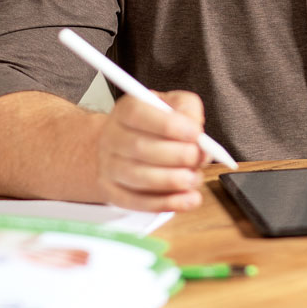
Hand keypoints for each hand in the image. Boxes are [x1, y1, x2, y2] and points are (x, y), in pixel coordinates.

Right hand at [96, 90, 208, 210]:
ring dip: (173, 181)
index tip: (196, 134)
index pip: (138, 114)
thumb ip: (189, 112)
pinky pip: (137, 202)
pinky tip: (187, 199)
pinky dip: (166, 203)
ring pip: (138, 178)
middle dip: (176, 156)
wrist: (124, 142)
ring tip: (195, 178)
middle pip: (139, 148)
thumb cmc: (157, 122)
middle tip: (198, 158)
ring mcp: (108, 166)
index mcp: (126, 109)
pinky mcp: (112, 191)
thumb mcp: (176, 104)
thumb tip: (198, 138)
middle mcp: (112, 137)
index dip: (169, 125)